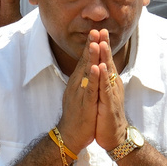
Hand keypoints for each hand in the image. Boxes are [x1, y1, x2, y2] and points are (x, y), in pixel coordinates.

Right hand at [55, 34, 97, 156]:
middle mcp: (78, 85)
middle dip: (91, 46)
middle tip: (96, 30)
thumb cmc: (76, 115)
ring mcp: (80, 94)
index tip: (96, 32)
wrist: (69, 135)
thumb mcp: (79, 94)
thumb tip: (86, 69)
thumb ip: (82, 81)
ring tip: (95, 42)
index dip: (90, 46)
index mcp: (78, 82)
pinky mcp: (85, 104)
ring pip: (86, 73)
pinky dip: (93, 78)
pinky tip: (97, 68)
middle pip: (85, 62)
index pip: (84, 61)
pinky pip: (90, 89)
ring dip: (91, 57)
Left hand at [89, 29, 128, 152]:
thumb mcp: (103, 94)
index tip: (98, 30)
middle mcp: (112, 85)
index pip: (105, 60)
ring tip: (100, 43)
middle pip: (108, 62)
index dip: (102, 46)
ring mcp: (111, 94)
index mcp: (109, 82)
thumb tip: (100, 68)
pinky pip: (105, 89)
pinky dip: (103, 78)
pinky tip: (101, 68)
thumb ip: (102, 81)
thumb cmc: (107, 115)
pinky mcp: (109, 104)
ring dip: (104, 57)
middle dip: (104, 45)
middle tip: (101, 29)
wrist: (114, 136)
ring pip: (108, 73)